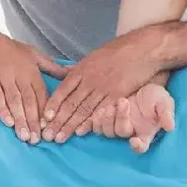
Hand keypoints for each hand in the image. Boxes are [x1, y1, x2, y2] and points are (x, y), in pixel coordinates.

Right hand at [0, 20, 67, 143]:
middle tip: (37, 139)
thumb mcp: (33, 53)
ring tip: (24, 136)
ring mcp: (4, 75)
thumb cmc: (7, 47)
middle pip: (29, 100)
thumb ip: (51, 67)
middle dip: (34, 121)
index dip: (45, 111)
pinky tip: (8, 122)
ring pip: (14, 101)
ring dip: (20, 119)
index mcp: (32, 69)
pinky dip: (2, 109)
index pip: (41, 93)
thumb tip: (70, 73)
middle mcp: (19, 73)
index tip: (48, 128)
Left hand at [41, 29, 161, 142]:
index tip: (44, 118)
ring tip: (59, 138)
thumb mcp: (94, 55)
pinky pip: (100, 112)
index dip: (52, 106)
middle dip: (57, 121)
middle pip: (69, 104)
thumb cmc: (119, 50)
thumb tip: (64, 73)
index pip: (62, 90)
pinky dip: (89, 123)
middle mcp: (89, 80)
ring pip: (82, 110)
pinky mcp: (117, 95)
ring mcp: (103, 88)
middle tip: (47, 135)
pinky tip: (80, 132)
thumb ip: (79, 68)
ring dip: (69, 126)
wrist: (143, 48)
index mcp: (82, 69)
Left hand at [85, 83, 175, 153]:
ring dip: (107, 120)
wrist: (142, 86)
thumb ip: (166, 114)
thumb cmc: (156, 97)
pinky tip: (100, 111)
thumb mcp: (165, 102)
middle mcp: (130, 132)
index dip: (137, 147)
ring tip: (111, 106)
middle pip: (121, 133)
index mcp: (145, 133)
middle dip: (121, 118)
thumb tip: (170, 127)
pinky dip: (96, 121)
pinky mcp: (106, 119)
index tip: (135, 141)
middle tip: (124, 102)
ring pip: (107, 131)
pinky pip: (97, 127)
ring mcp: (117, 126)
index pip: (141, 146)